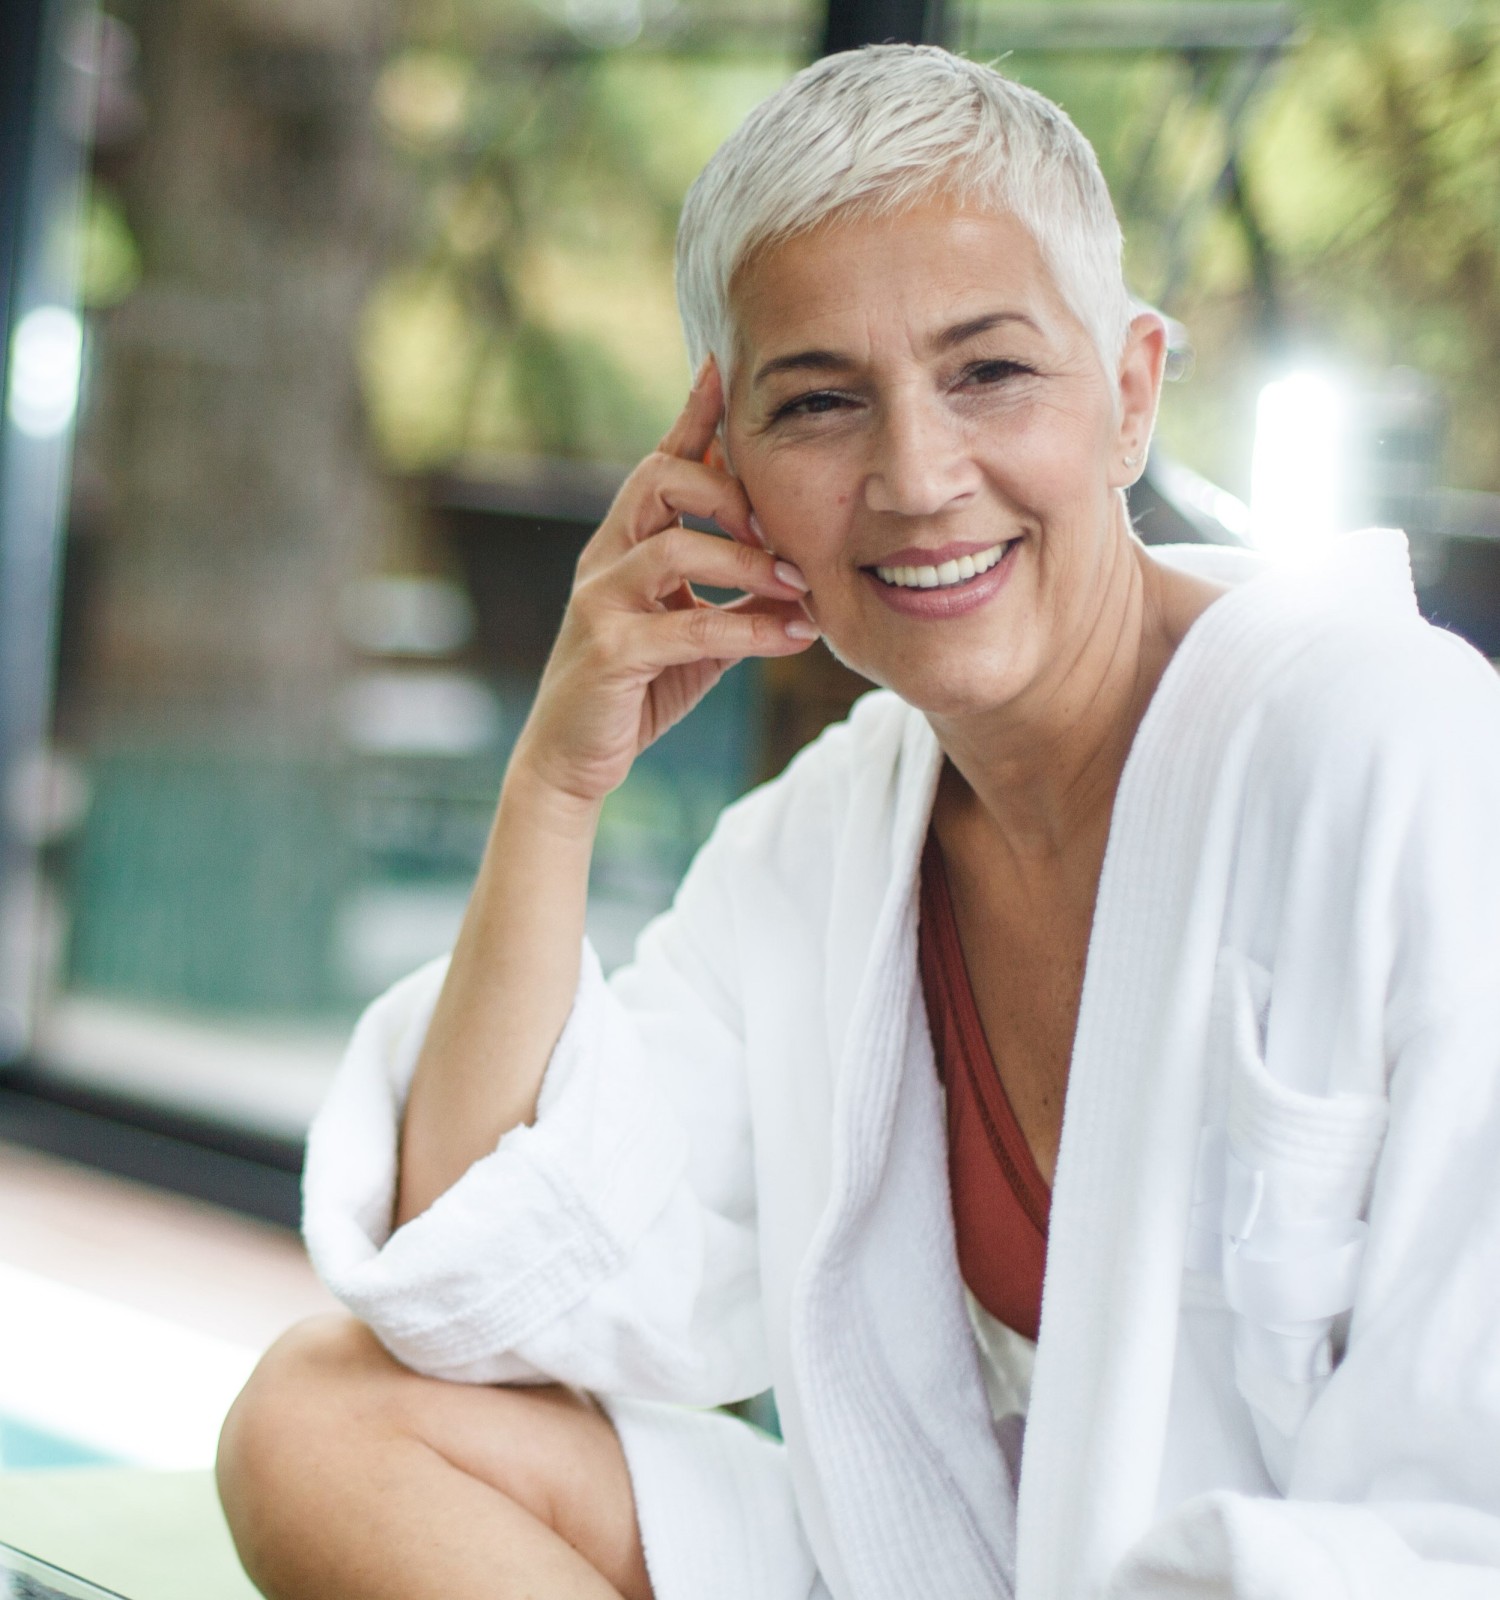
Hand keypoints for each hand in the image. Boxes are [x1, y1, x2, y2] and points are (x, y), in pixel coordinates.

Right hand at [511, 361, 818, 808]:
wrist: (574, 759)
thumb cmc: (638, 688)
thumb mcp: (692, 629)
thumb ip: (732, 593)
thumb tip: (799, 572)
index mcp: (625, 542)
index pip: (660, 460)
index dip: (694, 414)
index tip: (726, 367)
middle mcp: (605, 557)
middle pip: (661, 478)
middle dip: (731, 492)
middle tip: (784, 531)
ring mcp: (600, 600)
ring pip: (676, 548)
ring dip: (749, 564)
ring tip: (800, 587)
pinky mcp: (609, 649)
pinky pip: (690, 626)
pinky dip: (750, 632)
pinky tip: (793, 638)